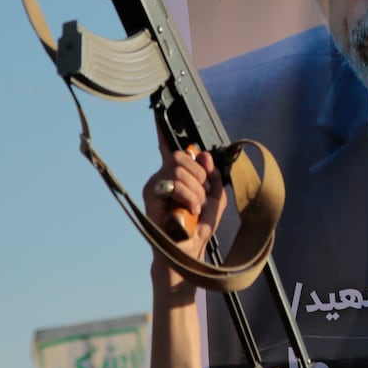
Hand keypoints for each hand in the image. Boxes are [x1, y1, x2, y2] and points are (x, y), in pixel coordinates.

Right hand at [142, 133, 226, 299]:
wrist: (188, 251)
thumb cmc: (199, 228)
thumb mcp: (216, 199)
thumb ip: (213, 176)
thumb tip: (202, 154)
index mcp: (178, 176)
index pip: (169, 148)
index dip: (163, 132)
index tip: (158, 117)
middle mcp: (163, 177)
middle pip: (182, 156)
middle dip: (199, 176)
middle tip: (200, 198)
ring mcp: (155, 185)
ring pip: (180, 168)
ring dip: (196, 190)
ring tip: (195, 208)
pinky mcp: (151, 195)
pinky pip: (174, 183)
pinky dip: (188, 196)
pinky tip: (188, 210)